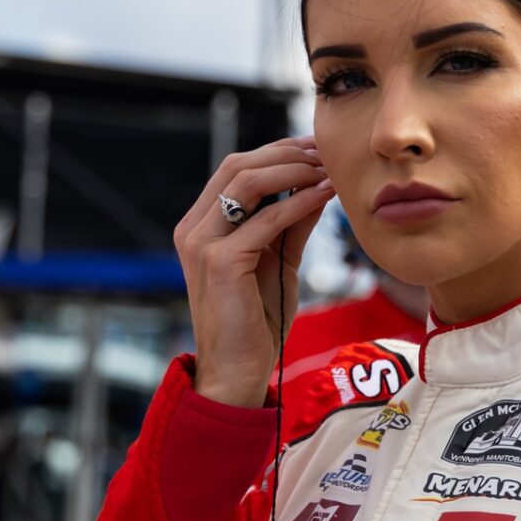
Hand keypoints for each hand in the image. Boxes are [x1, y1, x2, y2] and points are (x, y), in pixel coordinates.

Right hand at [174, 138, 336, 406]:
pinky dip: (299, 202)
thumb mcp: (277, 260)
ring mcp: (202, 243)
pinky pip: (266, 218)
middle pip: (237, 165)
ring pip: (247, 182)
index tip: (315, 150)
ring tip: (327, 171)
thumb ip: (291, 223)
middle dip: (286, 154)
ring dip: (293, 171)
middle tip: (325, 154)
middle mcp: (193, 229)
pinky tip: (324, 196)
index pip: (235, 169)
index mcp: (200, 226)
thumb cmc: (256, 320)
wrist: (236, 370)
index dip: (276, 152)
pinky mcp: (220, 262)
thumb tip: (319, 184)